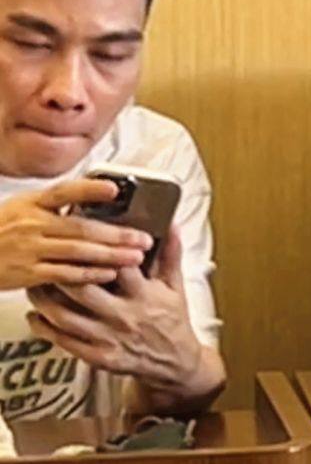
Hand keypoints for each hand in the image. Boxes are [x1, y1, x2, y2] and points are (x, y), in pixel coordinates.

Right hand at [0, 177, 150, 292]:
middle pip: (81, 228)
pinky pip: (64, 274)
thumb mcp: (23, 207)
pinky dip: (89, 274)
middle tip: (144, 238)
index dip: (89, 190)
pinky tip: (109, 274)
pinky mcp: (27, 273)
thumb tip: (94, 194)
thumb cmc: (1, 230)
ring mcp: (30, 249)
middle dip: (117, 234)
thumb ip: (55, 203)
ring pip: (77, 252)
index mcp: (33, 203)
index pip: (63, 192)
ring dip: (110, 256)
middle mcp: (32, 224)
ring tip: (136, 257)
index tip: (114, 189)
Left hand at [25, 224, 207, 394]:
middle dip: (62, 273)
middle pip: (83, 290)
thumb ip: (171, 254)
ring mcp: (109, 338)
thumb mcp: (175, 285)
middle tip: (47, 260)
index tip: (84, 237)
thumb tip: (171, 224)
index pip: (117, 267)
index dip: (99, 251)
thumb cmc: (172, 319)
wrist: (175, 362)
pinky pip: (63, 340)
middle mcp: (125, 316)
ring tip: (35, 285)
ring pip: (65, 316)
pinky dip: (45, 327)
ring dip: (44, 300)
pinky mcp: (98, 356)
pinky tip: (37, 314)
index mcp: (145, 295)